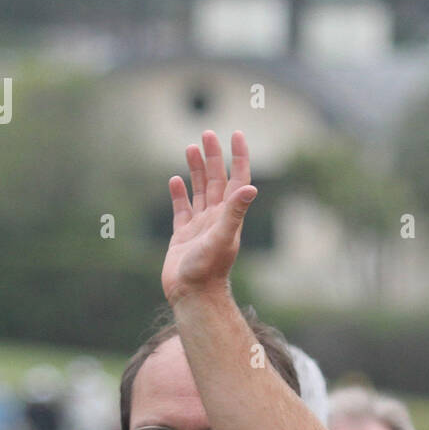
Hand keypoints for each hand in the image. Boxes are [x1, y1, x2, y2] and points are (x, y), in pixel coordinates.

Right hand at [163, 131, 256, 304]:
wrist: (192, 295)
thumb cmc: (208, 270)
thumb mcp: (223, 237)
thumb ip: (235, 212)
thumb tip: (251, 188)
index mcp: (228, 216)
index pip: (237, 180)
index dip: (238, 157)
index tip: (236, 134)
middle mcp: (216, 219)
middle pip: (217, 181)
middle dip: (213, 157)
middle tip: (207, 133)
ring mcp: (199, 227)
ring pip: (199, 191)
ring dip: (196, 170)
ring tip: (190, 148)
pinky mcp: (183, 236)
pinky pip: (181, 209)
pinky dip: (179, 194)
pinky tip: (175, 180)